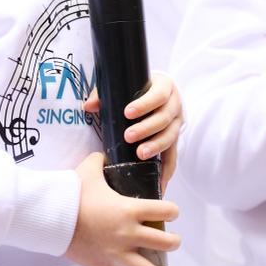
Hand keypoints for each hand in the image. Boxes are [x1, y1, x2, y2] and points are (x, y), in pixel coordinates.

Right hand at [65, 152, 179, 265]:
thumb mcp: (89, 169)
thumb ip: (100, 160)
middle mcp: (129, 233)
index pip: (166, 210)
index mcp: (130, 209)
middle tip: (172, 241)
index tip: (171, 212)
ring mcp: (118, 254)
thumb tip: (103, 154)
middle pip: (166, 243)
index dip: (172, 210)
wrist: (51, 216)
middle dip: (173, 242)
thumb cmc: (72, 192)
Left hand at [83, 71, 182, 192]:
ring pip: (170, 137)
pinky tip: (159, 181)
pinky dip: (167, 169)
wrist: (156, 92)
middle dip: (146, 128)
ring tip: (140, 155)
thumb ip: (104, 93)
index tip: (127, 113)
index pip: (158, 95)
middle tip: (128, 136)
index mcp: (165, 86)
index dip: (145, 104)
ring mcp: (177, 123)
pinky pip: (173, 156)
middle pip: (164, 118)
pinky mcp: (175, 140)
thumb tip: (88, 106)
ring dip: (155, 147)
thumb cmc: (137, 88)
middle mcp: (175, 104)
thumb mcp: (124, 84)